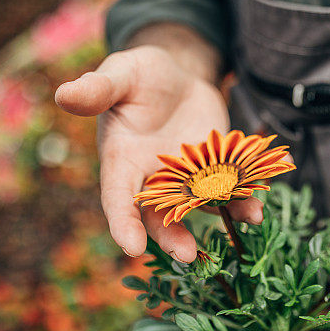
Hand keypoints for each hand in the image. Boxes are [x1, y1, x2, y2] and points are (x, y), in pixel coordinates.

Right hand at [55, 44, 262, 261]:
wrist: (178, 74)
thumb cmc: (140, 76)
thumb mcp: (120, 75)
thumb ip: (97, 89)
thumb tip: (63, 94)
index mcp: (122, 161)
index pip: (118, 199)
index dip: (123, 224)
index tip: (131, 248)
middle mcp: (154, 178)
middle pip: (160, 216)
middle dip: (173, 236)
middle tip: (187, 256)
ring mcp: (188, 178)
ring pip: (202, 207)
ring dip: (224, 215)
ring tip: (247, 220)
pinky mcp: (217, 169)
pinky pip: (232, 187)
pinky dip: (247, 196)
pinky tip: (266, 198)